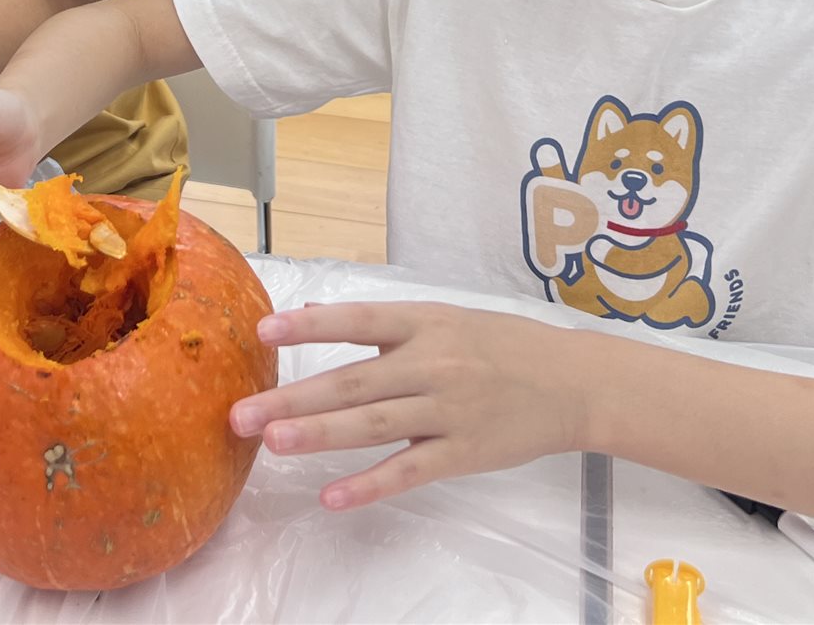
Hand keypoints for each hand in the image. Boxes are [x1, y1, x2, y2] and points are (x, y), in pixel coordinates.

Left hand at [227, 302, 590, 510]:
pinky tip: (332, 495)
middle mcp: (433, 362)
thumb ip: (384, 329)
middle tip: (241, 414)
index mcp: (425, 322)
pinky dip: (370, 484)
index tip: (264, 332)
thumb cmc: (501, 346)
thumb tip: (315, 316)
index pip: (358, 321)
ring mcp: (448, 410)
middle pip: (353, 381)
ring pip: (373, 424)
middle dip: (292, 398)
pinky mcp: (464, 452)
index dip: (310, 326)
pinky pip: (409, 470)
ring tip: (272, 442)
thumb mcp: (445, 319)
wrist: (572, 381)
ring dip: (319, 434)